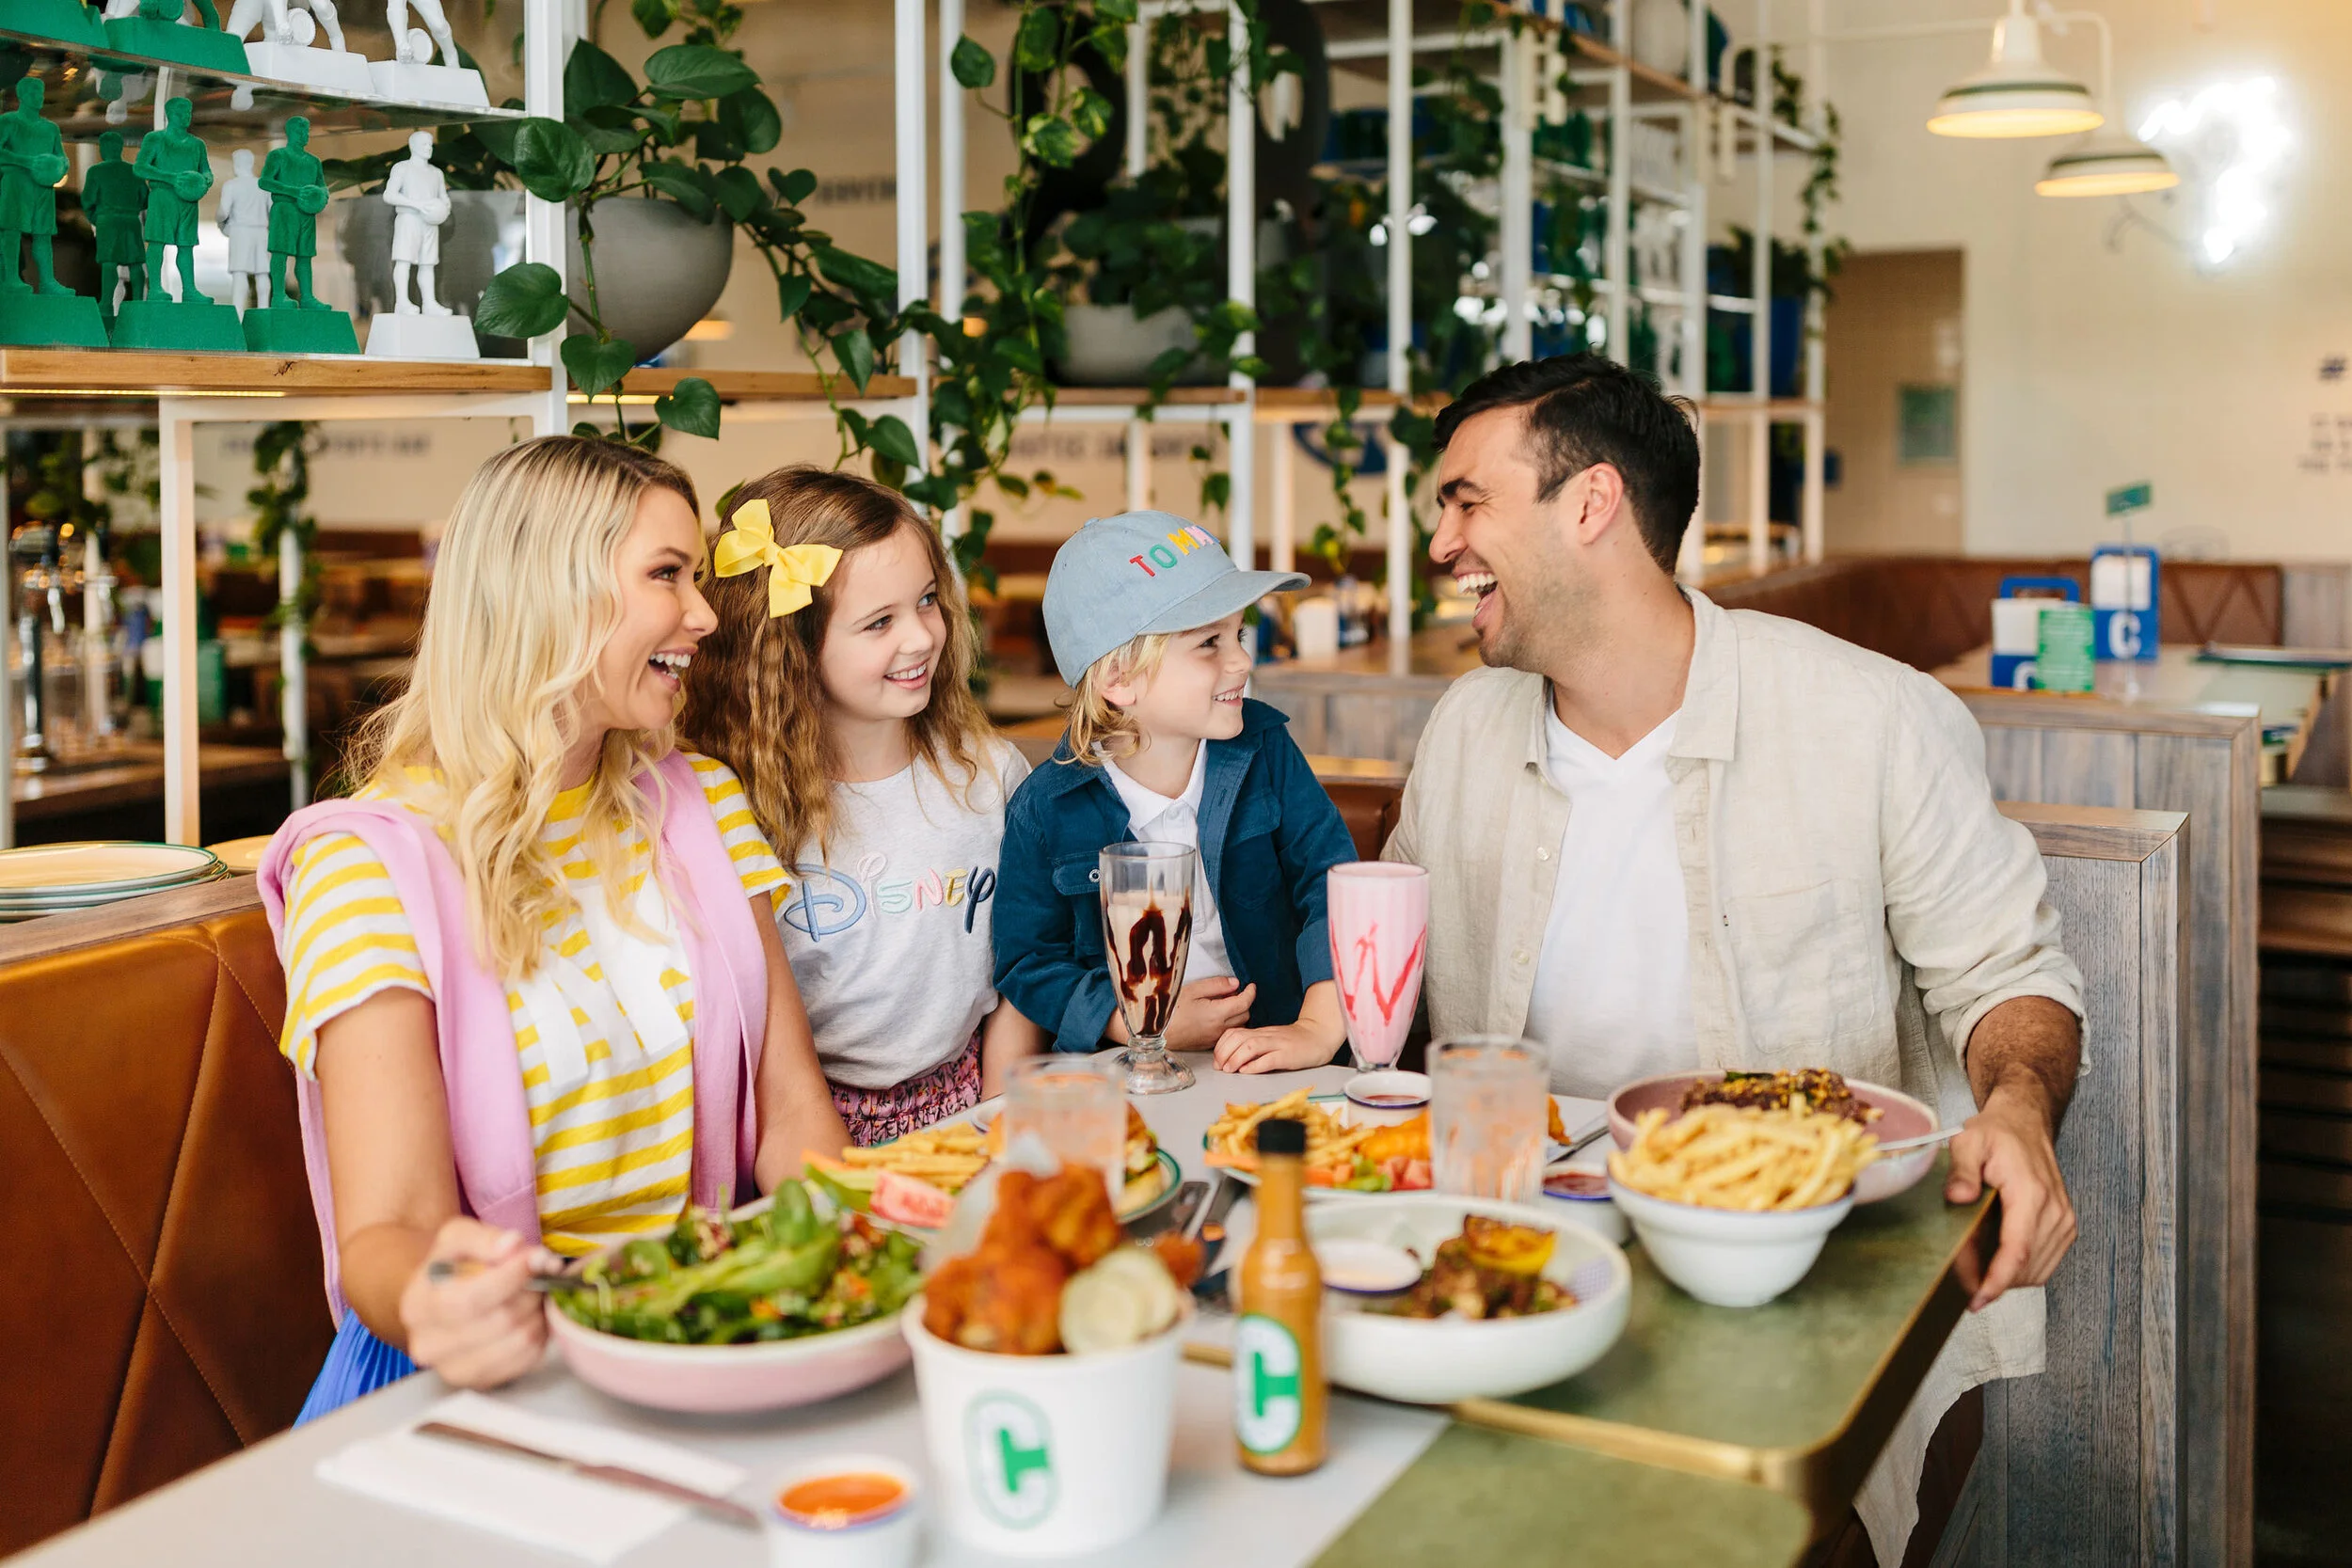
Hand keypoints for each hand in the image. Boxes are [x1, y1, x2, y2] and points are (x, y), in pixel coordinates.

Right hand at [398, 1217, 554, 1386]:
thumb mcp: (458, 1236)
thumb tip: (512, 1246)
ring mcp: (454, 1370)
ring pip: (520, 1340)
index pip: (471, 1299)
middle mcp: (429, 1346)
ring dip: (538, 1311)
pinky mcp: (482, 1382)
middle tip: (540, 1272)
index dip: (511, 1277)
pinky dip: (540, 1332)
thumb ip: (484, 1238)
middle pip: (501, 1320)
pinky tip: (529, 1314)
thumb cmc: (451, 1267)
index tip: (536, 1257)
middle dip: (531, 1290)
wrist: (440, 1300)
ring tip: (533, 1292)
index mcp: (417, 1306)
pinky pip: (529, 1358)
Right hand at [1163, 978, 1255, 1050]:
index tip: (1251, 985)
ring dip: (1238, 1015)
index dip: (1251, 992)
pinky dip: (1229, 1024)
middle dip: (1244, 1003)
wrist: (1155, 1030)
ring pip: (1238, 1026)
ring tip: (1225, 1004)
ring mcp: (1215, 1038)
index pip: (1245, 1003)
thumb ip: (1217, 985)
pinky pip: (1227, 1033)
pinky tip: (1217, 1017)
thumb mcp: (1193, 989)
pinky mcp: (1209, 1044)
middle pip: (1245, 1015)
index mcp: (1217, 1013)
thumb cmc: (1171, 1009)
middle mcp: (1220, 1028)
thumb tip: (1235, 984)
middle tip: (1234, 993)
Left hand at [1211, 1021, 1340, 1073]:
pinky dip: (1255, 1066)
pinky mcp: (1288, 1055)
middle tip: (1219, 1067)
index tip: (1216, 1060)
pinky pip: (1269, 1059)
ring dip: (1235, 1059)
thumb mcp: (1269, 1040)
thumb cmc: (1293, 1041)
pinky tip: (1246, 1071)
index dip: (1221, 1046)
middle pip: (1238, 1038)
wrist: (1319, 1036)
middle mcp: (1266, 1036)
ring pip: (1250, 1047)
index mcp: (1260, 1033)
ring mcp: (1277, 1045)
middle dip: (1224, 1053)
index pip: (1233, 1033)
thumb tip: (1231, 1058)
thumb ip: (1253, 1045)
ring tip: (1229, 1070)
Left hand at [1944, 1084, 2076, 1310]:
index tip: (1976, 1300)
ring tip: (1976, 1271)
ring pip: (2037, 1270)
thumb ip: (1961, 1170)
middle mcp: (2055, 1211)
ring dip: (2007, 1278)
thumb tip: (1958, 1198)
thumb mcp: (1968, 1142)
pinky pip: (2045, 1263)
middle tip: (1961, 1282)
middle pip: (2026, 1267)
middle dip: (1993, 1281)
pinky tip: (1997, 1262)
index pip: (2017, 1251)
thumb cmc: (1996, 1134)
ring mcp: (2064, 1220)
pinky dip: (2021, 1270)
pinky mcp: (2065, 1226)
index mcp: (2032, 1193)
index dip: (1996, 1281)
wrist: (2025, 1124)